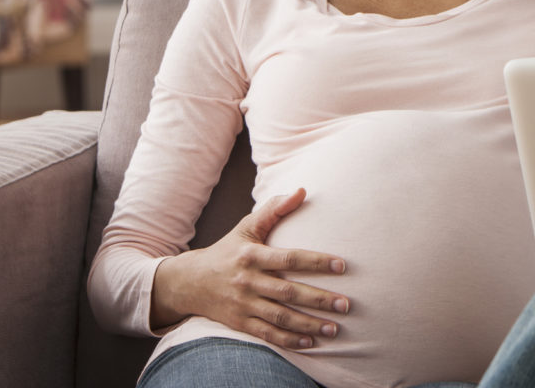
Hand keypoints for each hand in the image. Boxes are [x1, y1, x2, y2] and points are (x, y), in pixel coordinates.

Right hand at [151, 188, 349, 349]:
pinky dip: (288, 340)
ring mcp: (243, 304)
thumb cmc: (227, 251)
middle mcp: (247, 281)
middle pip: (288, 291)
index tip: (342, 266)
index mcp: (252, 255)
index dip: (316, 262)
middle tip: (345, 305)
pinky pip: (267, 334)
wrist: (189, 282)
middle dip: (318, 299)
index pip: (289, 258)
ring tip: (334, 328)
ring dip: (309, 324)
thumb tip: (302, 190)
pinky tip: (310, 343)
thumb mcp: (247, 227)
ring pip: (280, 317)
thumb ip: (275, 210)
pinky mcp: (239, 323)